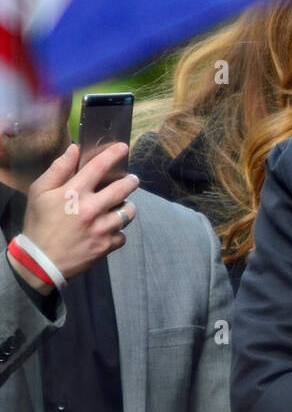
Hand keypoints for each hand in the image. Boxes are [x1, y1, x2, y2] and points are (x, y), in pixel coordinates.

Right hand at [12, 142, 138, 293]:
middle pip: (124, 187)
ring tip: (121, 206)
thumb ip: (58, 169)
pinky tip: (109, 230)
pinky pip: (122, 235)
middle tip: (131, 180)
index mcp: (74, 192)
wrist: (38, 263)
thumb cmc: (39, 224)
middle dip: (131, 181)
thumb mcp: (39, 192)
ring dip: (127, 207)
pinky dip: (118, 232)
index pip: (100, 165)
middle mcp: (91, 208)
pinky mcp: (105, 246)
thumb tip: (75, 149)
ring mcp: (101, 228)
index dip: (114, 154)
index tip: (123, 148)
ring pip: (128, 212)